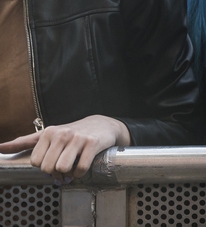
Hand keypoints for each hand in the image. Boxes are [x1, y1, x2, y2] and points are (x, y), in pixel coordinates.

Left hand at [0, 115, 130, 182]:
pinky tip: (82, 166)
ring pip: (63, 168)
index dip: (44, 165)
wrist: (102, 125)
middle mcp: (62, 134)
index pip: (36, 162)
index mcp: (49, 132)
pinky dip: (80, 173)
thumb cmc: (71, 133)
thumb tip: (0, 147)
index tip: (53, 160)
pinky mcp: (93, 143)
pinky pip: (80, 168)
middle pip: (48, 167)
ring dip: (68, 173)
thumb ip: (24, 142)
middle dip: (55, 171)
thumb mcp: (48, 135)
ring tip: (72, 166)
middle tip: (63, 165)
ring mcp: (78, 138)